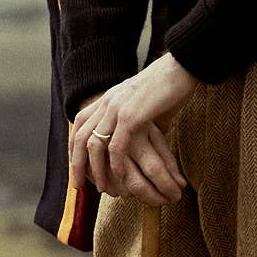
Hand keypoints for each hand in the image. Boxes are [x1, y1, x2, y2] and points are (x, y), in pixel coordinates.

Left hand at [67, 53, 200, 207]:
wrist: (181, 68)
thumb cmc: (168, 87)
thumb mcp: (142, 104)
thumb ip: (133, 120)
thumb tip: (135, 142)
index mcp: (106, 99)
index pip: (80, 126)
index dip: (74, 148)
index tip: (76, 167)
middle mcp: (106, 103)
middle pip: (80, 137)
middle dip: (77, 163)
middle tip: (77, 185)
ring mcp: (116, 109)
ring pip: (94, 144)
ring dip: (94, 169)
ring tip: (100, 188)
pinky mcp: (131, 116)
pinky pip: (116, 145)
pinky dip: (115, 164)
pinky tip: (119, 178)